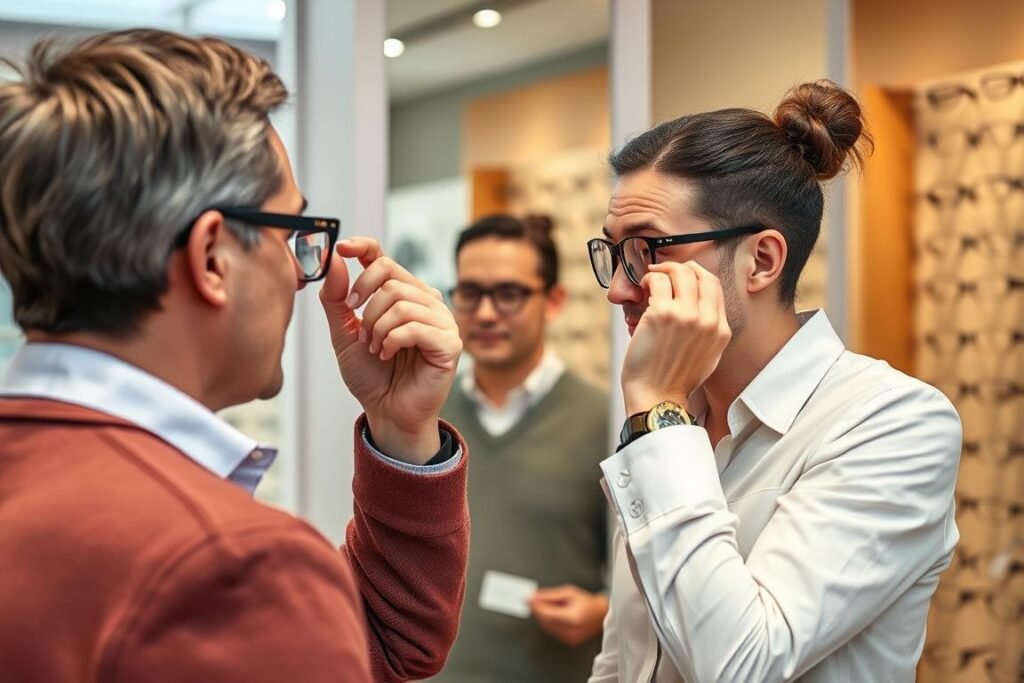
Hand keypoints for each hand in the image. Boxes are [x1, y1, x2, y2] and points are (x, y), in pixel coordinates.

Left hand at [320, 237, 461, 463]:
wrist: (387, 412)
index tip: (342, 248)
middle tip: (359, 330)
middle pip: (390, 276)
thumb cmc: (372, 375)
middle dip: (365, 302)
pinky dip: (393, 340)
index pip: (385, 258)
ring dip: (378, 327)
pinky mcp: (449, 342)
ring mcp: (441, 321)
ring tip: (375, 348)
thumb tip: (335, 259)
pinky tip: (388, 354)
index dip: (364, 247)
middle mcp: (426, 301)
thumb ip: (336, 299)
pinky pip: (415, 326)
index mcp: (403, 295)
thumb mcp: (344, 334)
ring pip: (401, 301)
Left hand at [529, 585, 608, 646]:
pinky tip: (551, 614)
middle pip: (545, 622)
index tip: (527, 599)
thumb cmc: (586, 602)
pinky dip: (549, 623)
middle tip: (531, 600)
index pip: (547, 614)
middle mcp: (571, 630)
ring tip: (542, 605)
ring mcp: (570, 638)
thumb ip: (550, 596)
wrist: (600, 614)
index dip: (535, 606)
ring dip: (542, 617)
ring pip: (547, 628)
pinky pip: (553, 631)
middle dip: (537, 611)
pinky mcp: (569, 641)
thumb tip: (534, 597)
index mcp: (572, 617)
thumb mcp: (568, 593)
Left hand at [620, 261, 730, 414]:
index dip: (697, 275)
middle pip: (701, 274)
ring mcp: (686, 316)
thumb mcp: (708, 356)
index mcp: (721, 330)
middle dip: (680, 267)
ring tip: (651, 279)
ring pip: (679, 273)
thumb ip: (708, 331)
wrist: (658, 398)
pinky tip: (643, 287)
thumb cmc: (675, 380)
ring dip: (662, 270)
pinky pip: (658, 282)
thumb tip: (698, 308)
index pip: (715, 287)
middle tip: (664, 271)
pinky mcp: (662, 315)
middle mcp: (708, 320)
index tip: (682, 275)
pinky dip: (649, 279)